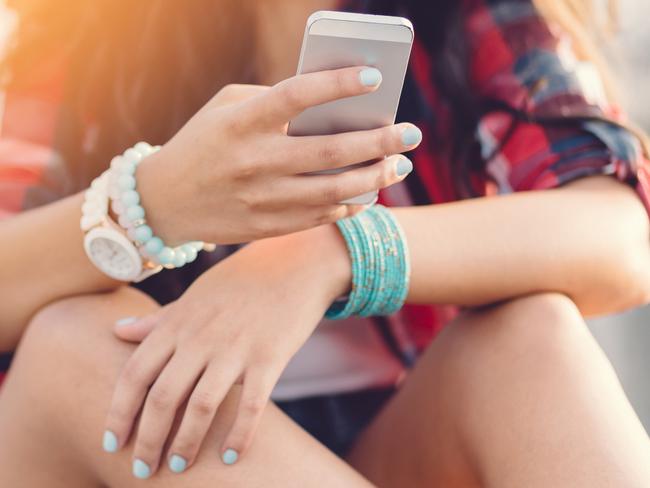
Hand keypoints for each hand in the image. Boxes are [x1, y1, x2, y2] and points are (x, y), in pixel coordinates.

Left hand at [104, 224, 350, 475]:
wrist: (295, 264)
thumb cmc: (241, 281)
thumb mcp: (194, 295)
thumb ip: (158, 320)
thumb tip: (117, 330)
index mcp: (178, 323)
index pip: (135, 374)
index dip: (119, 412)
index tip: (111, 442)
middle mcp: (200, 337)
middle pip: (162, 397)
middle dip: (147, 440)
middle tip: (142, 470)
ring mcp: (235, 348)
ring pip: (200, 407)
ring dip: (185, 444)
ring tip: (178, 468)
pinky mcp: (269, 358)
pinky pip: (251, 405)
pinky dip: (239, 435)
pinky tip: (231, 457)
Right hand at [137, 66, 420, 244]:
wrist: (165, 202)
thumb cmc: (203, 143)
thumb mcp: (226, 109)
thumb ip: (272, 101)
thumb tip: (332, 104)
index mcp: (242, 122)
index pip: (298, 96)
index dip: (338, 84)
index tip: (374, 77)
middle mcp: (254, 162)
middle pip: (330, 151)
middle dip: (379, 141)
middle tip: (411, 132)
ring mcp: (262, 199)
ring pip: (333, 190)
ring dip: (375, 178)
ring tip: (400, 165)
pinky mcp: (267, 227)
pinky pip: (320, 216)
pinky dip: (350, 204)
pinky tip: (368, 193)